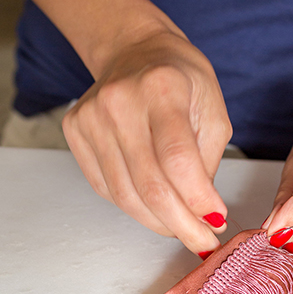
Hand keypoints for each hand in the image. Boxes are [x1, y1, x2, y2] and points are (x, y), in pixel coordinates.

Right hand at [62, 29, 231, 254]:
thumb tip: (204, 215)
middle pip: (149, 185)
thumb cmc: (180, 79)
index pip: (177, 159)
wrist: (134, 50)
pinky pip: (107, 189)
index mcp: (161, 88)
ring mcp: (90, 117)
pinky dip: (136, 207)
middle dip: (181, 225)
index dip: (197, 200)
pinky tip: (157, 208)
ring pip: (125, 195)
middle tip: (203, 243)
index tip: (217, 222)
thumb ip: (208, 161)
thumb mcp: (212, 110)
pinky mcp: (75, 132)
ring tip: (183, 229)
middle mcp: (119, 101)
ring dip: (159, 222)